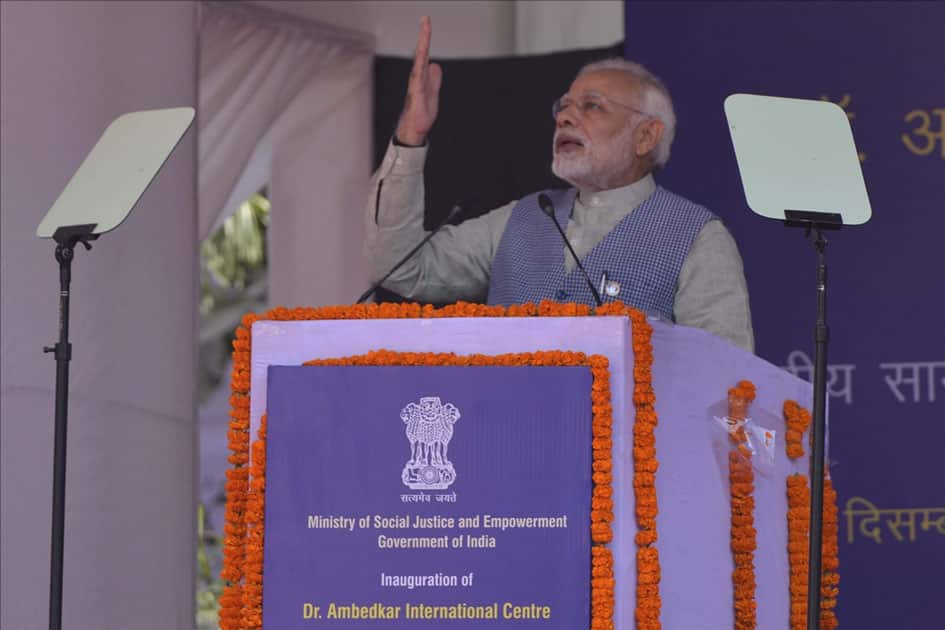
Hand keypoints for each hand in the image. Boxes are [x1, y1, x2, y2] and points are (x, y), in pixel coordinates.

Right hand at [395, 16, 441, 145]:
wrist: (415, 129)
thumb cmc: (422, 113)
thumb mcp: (433, 92)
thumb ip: (434, 78)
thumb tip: (436, 65)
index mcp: (422, 75)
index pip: (424, 53)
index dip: (426, 37)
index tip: (426, 22)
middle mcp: (417, 77)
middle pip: (421, 53)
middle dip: (424, 36)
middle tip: (425, 19)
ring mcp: (416, 85)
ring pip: (419, 62)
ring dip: (422, 47)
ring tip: (425, 31)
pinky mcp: (416, 95)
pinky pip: (418, 78)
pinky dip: (420, 67)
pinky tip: (424, 58)